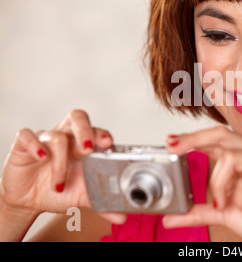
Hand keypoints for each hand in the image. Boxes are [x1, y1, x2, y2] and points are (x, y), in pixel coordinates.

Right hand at [0, 110, 124, 223]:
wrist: (30, 200)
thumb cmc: (60, 190)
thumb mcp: (81, 197)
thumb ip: (102, 203)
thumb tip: (122, 217)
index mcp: (84, 146)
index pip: (97, 131)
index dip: (102, 134)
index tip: (108, 143)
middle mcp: (68, 137)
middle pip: (78, 118)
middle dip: (85, 131)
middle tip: (88, 149)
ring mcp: (46, 139)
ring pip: (56, 136)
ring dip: (60, 162)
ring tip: (59, 185)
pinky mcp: (25, 145)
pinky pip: (27, 135)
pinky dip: (35, 145)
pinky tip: (41, 157)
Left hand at [163, 126, 241, 240]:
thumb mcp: (224, 214)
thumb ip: (199, 212)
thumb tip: (171, 218)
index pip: (216, 138)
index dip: (193, 137)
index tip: (170, 142)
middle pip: (222, 134)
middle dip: (195, 139)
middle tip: (175, 149)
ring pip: (231, 158)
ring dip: (220, 185)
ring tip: (225, 204)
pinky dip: (239, 199)